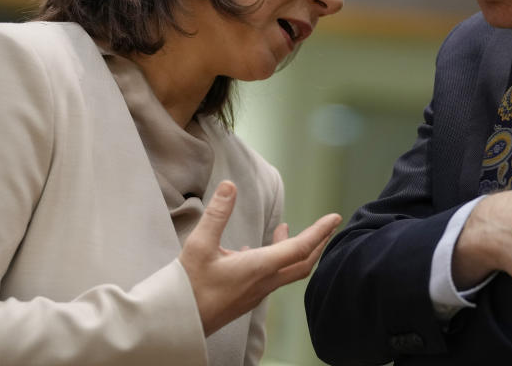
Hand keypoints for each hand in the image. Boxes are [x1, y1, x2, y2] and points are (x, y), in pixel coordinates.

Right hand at [179, 180, 341, 335]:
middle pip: (302, 263)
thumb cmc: (188, 287)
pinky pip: (271, 278)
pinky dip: (275, 260)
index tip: (335, 218)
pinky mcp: (246, 299)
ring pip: (287, 271)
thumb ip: (217, 214)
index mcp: (259, 268)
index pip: (299, 247)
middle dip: (318, 243)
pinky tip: (254, 251)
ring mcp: (256, 293)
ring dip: (294, 250)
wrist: (176, 324)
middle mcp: (263, 283)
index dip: (319, 232)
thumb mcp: (199, 245)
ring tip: (285, 230)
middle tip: (328, 226)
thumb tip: (230, 186)